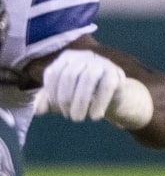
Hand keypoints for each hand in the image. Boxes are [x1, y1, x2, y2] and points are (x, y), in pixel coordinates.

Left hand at [32, 49, 152, 128]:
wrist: (113, 96)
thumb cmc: (84, 94)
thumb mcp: (63, 96)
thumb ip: (48, 101)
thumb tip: (37, 110)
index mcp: (66, 58)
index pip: (54, 73)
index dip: (52, 93)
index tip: (55, 110)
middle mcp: (83, 56)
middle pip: (70, 76)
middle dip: (66, 99)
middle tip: (69, 117)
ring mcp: (101, 62)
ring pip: (88, 79)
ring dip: (81, 101)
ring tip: (78, 119)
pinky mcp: (116, 72)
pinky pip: (107, 86)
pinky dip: (99, 103)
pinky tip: (95, 117)